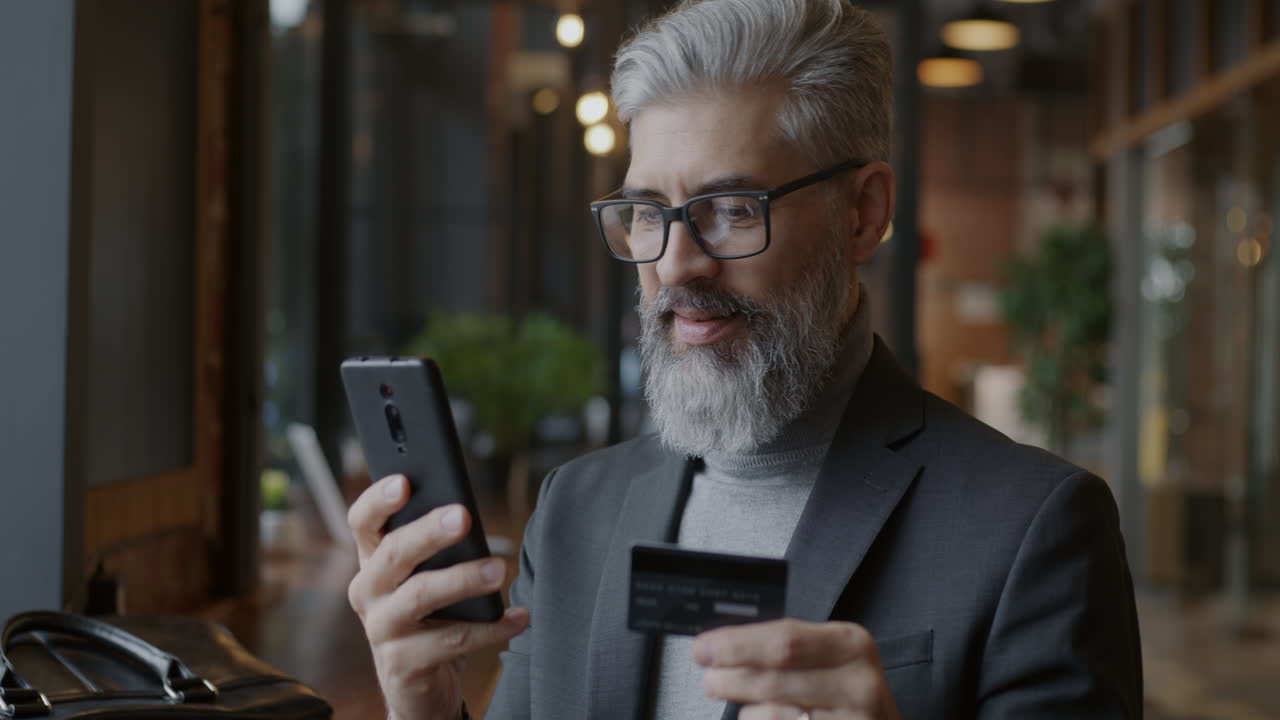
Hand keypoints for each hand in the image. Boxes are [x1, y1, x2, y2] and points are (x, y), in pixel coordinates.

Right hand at [347, 474, 529, 719]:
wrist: (417, 686)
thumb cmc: (428, 618)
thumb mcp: (425, 579)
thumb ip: (435, 549)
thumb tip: (466, 514)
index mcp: (372, 562)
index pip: (363, 523)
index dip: (377, 501)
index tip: (404, 482)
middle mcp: (369, 592)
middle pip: (393, 553)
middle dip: (429, 531)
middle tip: (464, 516)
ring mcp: (381, 629)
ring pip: (420, 595)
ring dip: (463, 578)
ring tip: (499, 569)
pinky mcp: (402, 664)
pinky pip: (452, 640)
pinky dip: (491, 628)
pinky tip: (519, 617)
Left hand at [694, 619, 901, 719]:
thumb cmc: (849, 688)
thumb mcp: (831, 655)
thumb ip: (789, 647)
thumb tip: (724, 645)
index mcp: (851, 644)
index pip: (784, 641)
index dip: (737, 645)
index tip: (705, 648)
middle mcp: (858, 683)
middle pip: (774, 680)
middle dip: (732, 678)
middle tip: (710, 678)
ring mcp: (853, 719)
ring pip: (773, 715)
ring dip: (745, 710)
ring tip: (738, 702)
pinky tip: (759, 716)